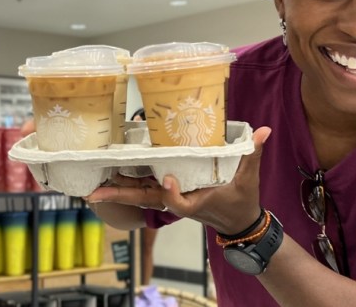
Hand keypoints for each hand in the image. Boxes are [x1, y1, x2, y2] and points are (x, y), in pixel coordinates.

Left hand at [86, 126, 271, 235]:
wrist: (238, 224)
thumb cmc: (242, 202)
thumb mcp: (250, 179)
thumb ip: (253, 154)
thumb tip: (264, 131)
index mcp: (197, 200)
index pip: (179, 201)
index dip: (171, 192)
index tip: (167, 179)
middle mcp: (179, 201)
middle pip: (145, 199)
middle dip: (119, 196)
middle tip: (94, 192)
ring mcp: (171, 199)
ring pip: (139, 196)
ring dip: (116, 191)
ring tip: (91, 185)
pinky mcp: (168, 195)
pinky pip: (143, 191)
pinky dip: (125, 186)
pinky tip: (107, 178)